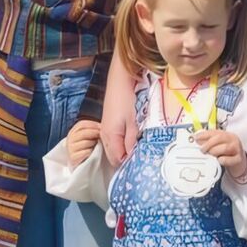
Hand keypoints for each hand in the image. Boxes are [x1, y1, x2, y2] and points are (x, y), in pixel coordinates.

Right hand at [65, 119, 101, 167]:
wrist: (81, 164)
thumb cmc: (87, 148)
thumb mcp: (88, 137)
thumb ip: (93, 130)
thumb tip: (103, 126)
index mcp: (73, 131)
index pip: (82, 124)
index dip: (93, 125)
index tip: (101, 127)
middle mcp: (70, 139)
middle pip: (84, 133)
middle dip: (95, 133)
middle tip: (102, 137)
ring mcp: (70, 148)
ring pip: (86, 142)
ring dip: (94, 144)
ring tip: (97, 146)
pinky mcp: (73, 157)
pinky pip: (86, 152)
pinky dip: (92, 152)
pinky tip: (93, 153)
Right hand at [99, 55, 138, 169]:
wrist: (119, 81)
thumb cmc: (127, 99)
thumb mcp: (133, 121)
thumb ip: (132, 140)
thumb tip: (131, 157)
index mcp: (110, 136)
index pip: (117, 160)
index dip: (128, 165)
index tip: (140, 166)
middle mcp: (105, 135)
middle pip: (113, 157)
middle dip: (125, 161)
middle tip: (141, 162)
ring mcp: (105, 130)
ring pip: (113, 149)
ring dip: (124, 152)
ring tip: (138, 153)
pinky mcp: (108, 124)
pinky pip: (113, 141)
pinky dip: (121, 144)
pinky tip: (131, 141)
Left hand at [195, 129, 246, 172]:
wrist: (240, 162)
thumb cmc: (227, 153)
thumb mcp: (219, 145)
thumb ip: (209, 142)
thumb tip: (197, 140)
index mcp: (226, 134)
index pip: (214, 132)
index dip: (204, 134)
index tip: (196, 138)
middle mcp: (232, 139)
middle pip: (220, 138)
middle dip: (208, 144)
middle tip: (202, 150)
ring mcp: (237, 149)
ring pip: (225, 147)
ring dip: (215, 151)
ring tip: (210, 155)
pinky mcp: (239, 159)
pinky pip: (231, 159)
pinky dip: (224, 160)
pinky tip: (219, 160)